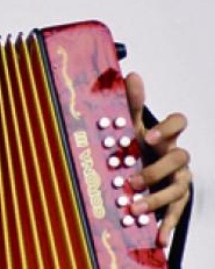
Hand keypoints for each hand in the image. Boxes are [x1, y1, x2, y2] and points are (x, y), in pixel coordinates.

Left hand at [125, 72, 191, 246]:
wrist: (142, 170)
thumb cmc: (138, 146)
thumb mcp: (130, 126)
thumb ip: (130, 103)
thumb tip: (131, 74)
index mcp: (166, 136)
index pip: (179, 122)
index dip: (168, 127)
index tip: (150, 135)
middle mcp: (177, 157)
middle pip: (180, 158)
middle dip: (155, 170)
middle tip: (130, 179)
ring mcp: (180, 179)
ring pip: (178, 188)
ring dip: (156, 199)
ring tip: (135, 208)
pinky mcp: (177, 200)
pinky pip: (176, 213)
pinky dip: (167, 225)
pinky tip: (157, 237)